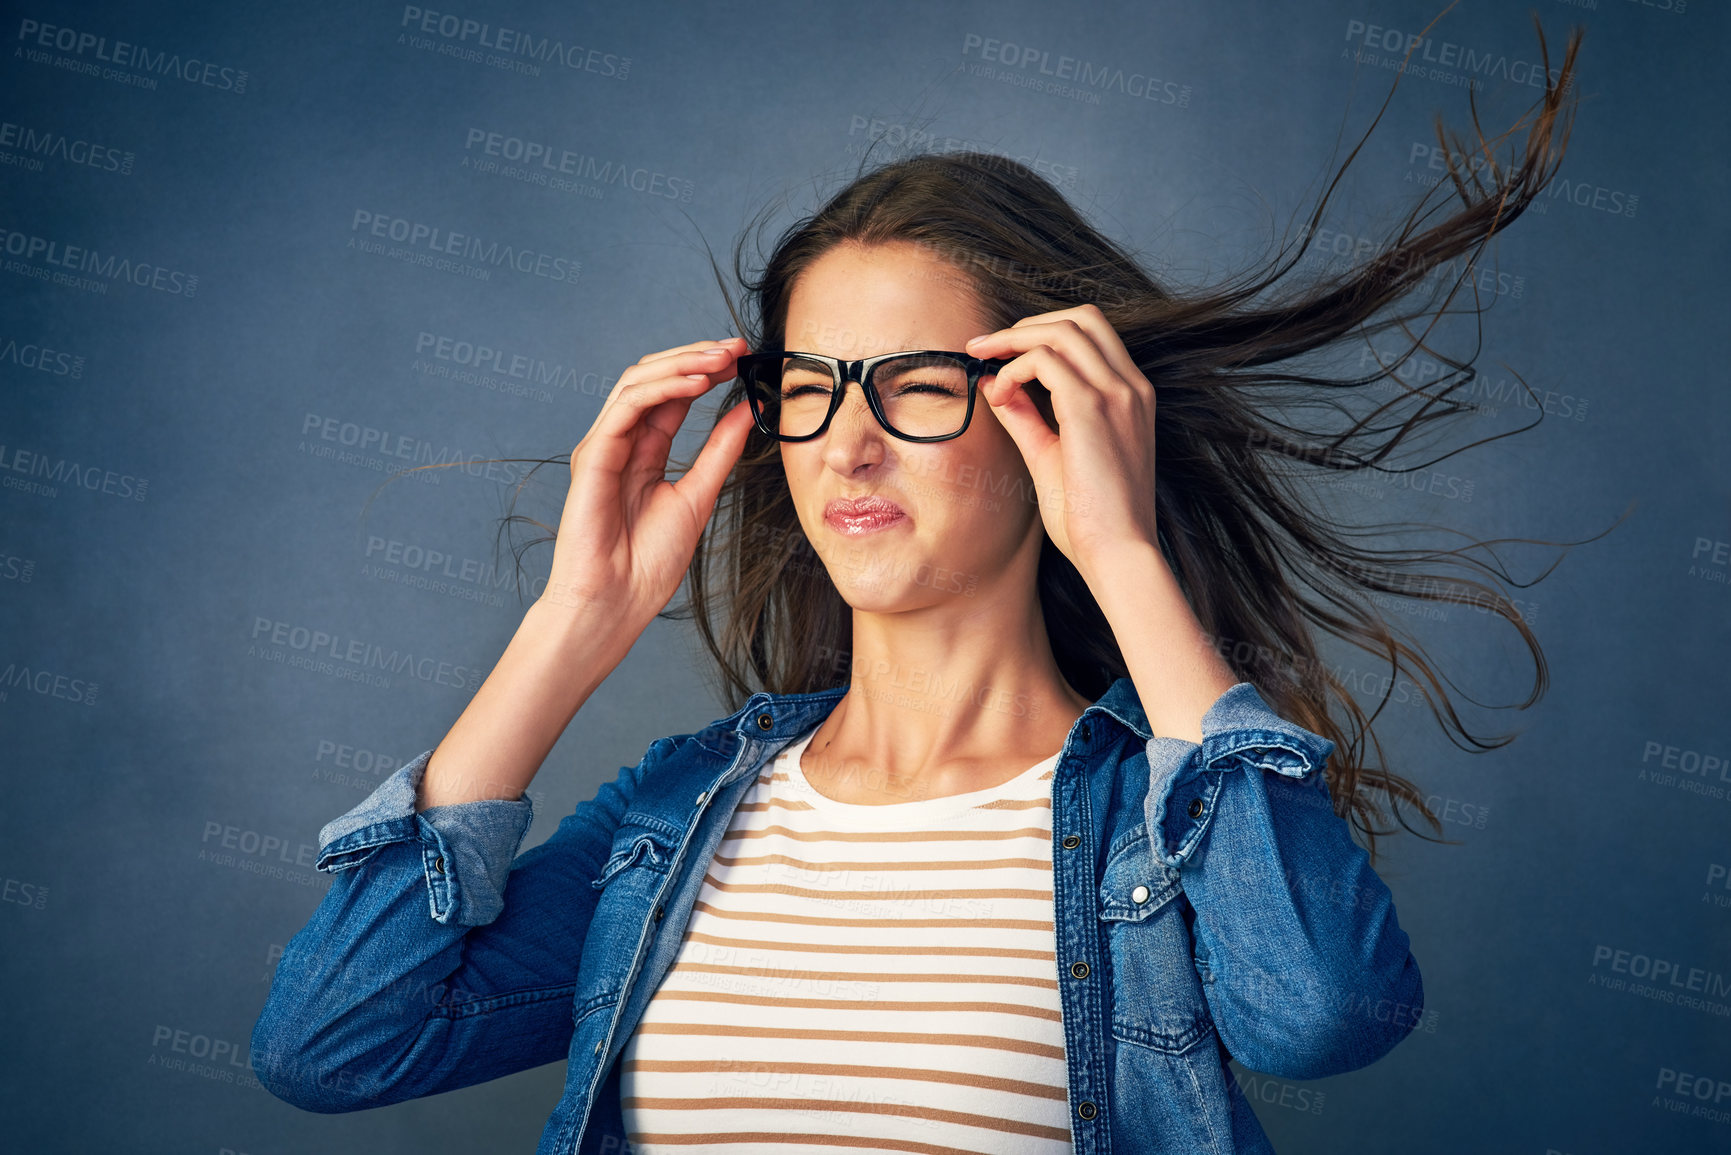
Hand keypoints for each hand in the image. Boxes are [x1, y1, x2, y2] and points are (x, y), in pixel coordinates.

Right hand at [542, 336, 755, 632]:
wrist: (617, 602)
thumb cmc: (648, 563)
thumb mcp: (699, 495)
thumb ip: (720, 450)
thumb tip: (749, 410)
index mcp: (644, 452)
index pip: (674, 395)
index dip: (707, 371)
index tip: (745, 360)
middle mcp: (621, 442)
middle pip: (654, 378)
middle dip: (696, 357)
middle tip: (737, 347)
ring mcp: (604, 445)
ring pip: (638, 382)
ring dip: (682, 363)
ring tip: (722, 358)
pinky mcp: (593, 454)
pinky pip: (627, 406)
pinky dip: (663, 388)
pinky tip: (696, 383)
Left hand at [963, 304, 1158, 579]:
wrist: (1118, 554)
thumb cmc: (1090, 518)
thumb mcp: (1052, 456)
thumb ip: (1027, 417)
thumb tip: (995, 386)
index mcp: (1131, 397)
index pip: (1092, 334)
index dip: (1042, 331)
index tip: (1001, 352)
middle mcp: (1131, 387)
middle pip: (1080, 318)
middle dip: (1026, 324)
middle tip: (984, 346)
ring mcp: (1117, 394)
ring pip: (1062, 330)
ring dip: (1014, 339)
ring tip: (983, 359)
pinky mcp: (1093, 409)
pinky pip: (1046, 361)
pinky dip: (1015, 368)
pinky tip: (999, 394)